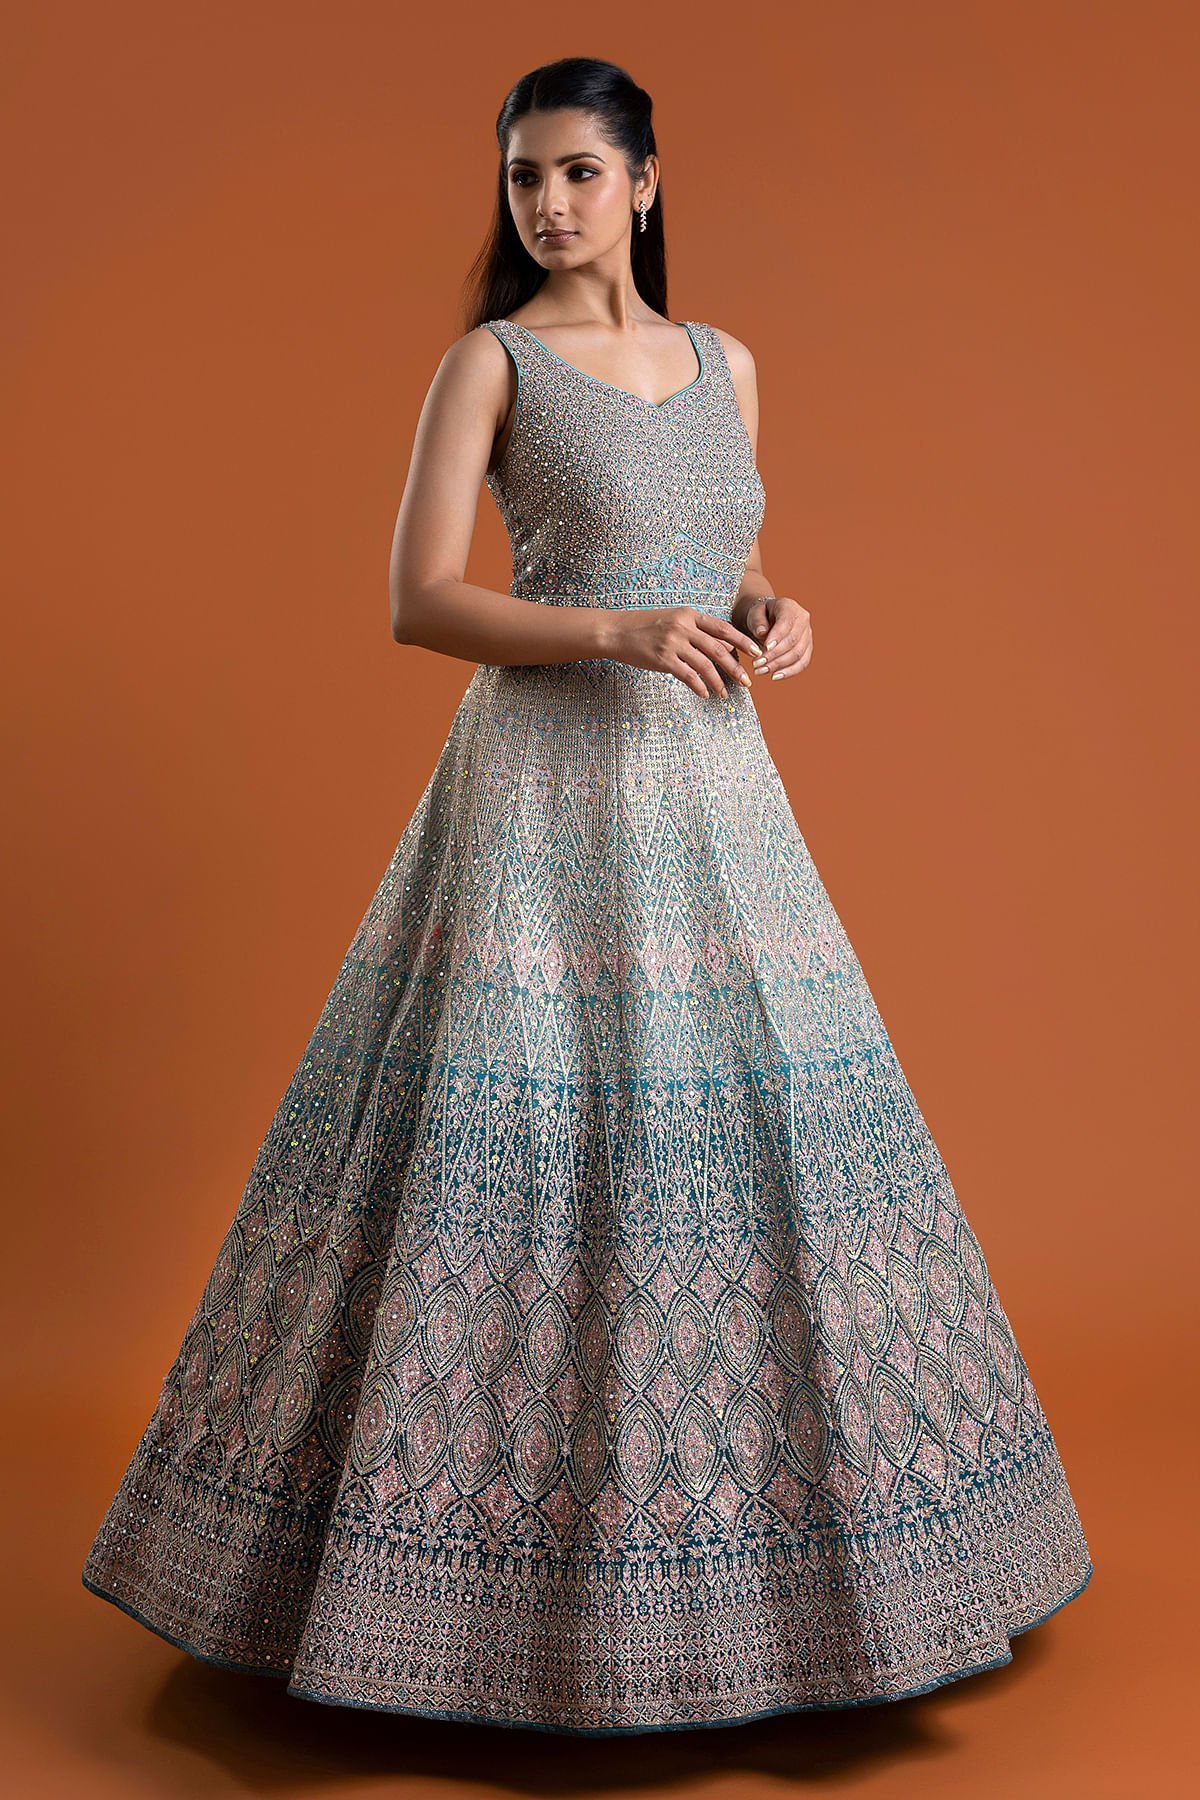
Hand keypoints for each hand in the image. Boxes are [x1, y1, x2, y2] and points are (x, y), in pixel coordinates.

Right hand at [601, 606, 763, 698]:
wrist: (616, 631)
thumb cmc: (645, 627)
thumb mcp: (673, 620)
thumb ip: (697, 630)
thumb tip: (725, 647)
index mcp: (689, 615)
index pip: (723, 628)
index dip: (743, 641)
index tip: (757, 653)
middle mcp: (683, 627)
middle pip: (718, 648)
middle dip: (735, 667)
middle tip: (747, 682)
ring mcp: (673, 643)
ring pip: (705, 664)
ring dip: (718, 681)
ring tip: (725, 694)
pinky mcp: (663, 658)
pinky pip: (688, 675)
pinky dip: (699, 686)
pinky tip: (706, 694)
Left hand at [742, 594, 811, 680]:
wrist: (769, 619)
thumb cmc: (761, 615)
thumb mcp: (755, 613)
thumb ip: (757, 622)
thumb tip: (762, 634)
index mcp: (790, 607)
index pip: (786, 623)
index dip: (776, 637)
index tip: (764, 649)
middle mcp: (803, 620)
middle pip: (793, 641)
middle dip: (774, 655)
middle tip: (757, 664)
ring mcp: (808, 635)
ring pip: (798, 654)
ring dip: (779, 665)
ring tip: (761, 671)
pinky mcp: (808, 648)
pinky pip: (802, 663)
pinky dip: (789, 672)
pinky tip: (775, 676)